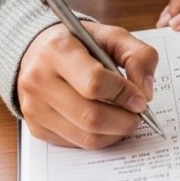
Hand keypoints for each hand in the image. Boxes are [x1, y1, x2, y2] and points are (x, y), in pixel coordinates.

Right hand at [17, 22, 158, 148]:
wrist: (40, 52)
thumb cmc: (80, 43)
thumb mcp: (112, 36)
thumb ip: (138, 55)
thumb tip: (145, 91)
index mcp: (57, 50)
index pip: (94, 82)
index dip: (123, 94)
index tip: (141, 98)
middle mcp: (39, 80)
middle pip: (90, 116)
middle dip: (124, 120)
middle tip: (138, 114)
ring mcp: (34, 107)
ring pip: (85, 136)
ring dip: (115, 133)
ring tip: (125, 118)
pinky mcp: (36, 128)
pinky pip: (76, 144)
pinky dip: (99, 138)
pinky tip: (106, 123)